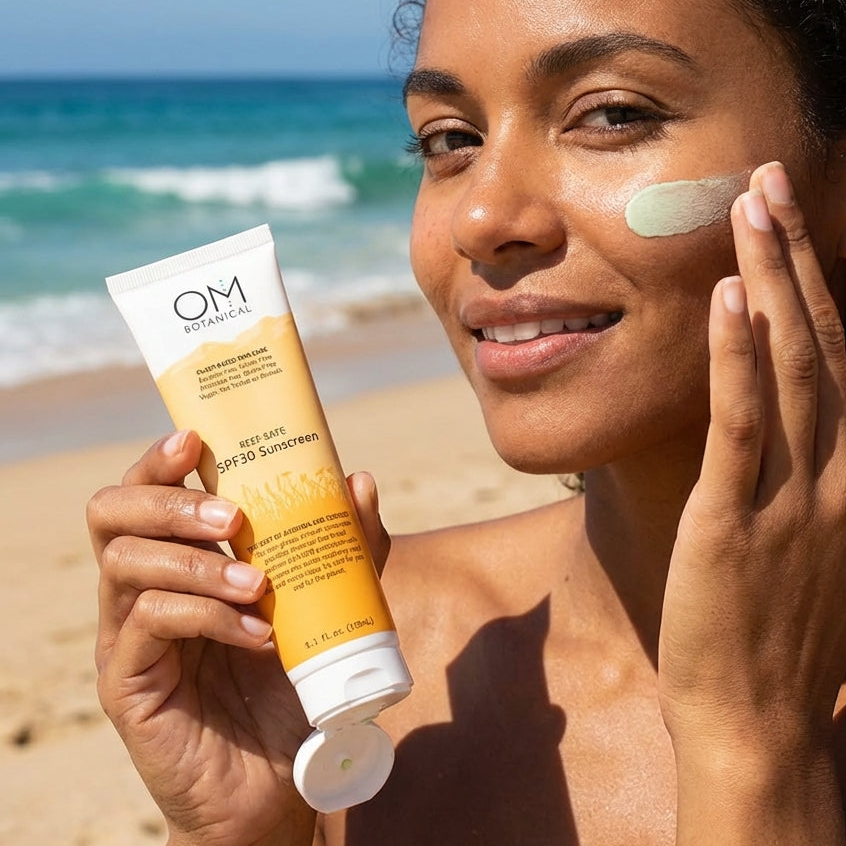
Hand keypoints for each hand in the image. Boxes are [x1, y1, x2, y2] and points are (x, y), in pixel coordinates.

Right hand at [87, 430, 389, 844]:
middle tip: (233, 519)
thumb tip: (359, 480)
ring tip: (260, 584)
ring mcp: (125, 636)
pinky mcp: (126, 683)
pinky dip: (206, 617)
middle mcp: (139, 589)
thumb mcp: (328, 607)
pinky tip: (256, 632)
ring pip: (125, 565)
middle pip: (111, 515)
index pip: (145, 493)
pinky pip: (148, 626)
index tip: (195, 439)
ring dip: (197, 564)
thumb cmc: (292, 685)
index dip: (159, 459)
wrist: (279, 782)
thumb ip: (345, 548)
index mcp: (178, 560)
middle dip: (170, 503)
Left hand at [659, 163, 845, 842]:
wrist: (763, 706)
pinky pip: (741, 423)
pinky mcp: (735, 515)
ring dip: (771, 281)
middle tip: (777, 178)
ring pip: (790, 364)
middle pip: (834, 339)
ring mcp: (798, 494)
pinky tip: (725, 300)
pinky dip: (735, 357)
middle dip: (807, 253)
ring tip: (751, 210)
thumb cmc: (807, 616)